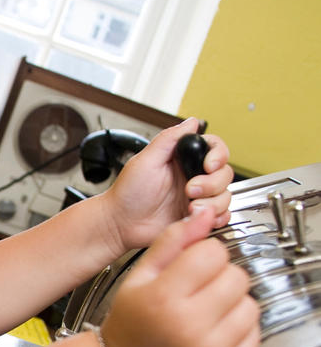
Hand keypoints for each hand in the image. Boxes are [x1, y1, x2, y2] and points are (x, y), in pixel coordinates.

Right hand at [101, 206, 258, 346]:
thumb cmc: (128, 326)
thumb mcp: (138, 277)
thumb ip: (172, 242)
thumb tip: (204, 216)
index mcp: (163, 298)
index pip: (213, 253)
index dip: (204, 254)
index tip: (193, 266)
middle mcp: (188, 327)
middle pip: (236, 277)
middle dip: (220, 277)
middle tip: (199, 290)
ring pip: (250, 305)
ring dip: (232, 304)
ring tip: (206, 312)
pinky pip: (253, 336)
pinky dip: (238, 330)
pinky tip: (213, 332)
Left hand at [103, 117, 233, 251]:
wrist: (120, 224)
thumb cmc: (127, 193)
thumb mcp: (145, 160)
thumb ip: (168, 139)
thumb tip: (191, 122)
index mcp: (182, 159)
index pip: (214, 149)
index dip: (218, 156)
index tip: (208, 165)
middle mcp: (192, 176)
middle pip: (224, 173)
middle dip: (212, 184)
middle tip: (189, 190)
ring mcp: (196, 197)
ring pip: (225, 196)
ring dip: (212, 203)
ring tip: (190, 207)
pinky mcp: (196, 216)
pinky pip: (221, 215)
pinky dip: (216, 217)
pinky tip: (197, 216)